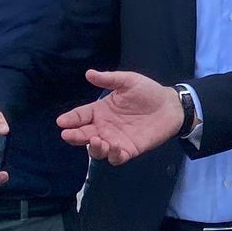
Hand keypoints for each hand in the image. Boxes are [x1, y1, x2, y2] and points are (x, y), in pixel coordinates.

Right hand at [57, 70, 183, 164]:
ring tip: (96, 140)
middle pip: (84, 135)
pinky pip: (117, 157)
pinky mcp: (129, 150)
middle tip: (68, 134)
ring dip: (94, 148)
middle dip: (74, 136)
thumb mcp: (128, 81)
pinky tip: (114, 147)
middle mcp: (104, 127)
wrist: (170, 105)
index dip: (70, 119)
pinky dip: (114, 155)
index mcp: (100, 111)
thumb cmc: (147, 92)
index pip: (81, 116)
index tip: (61, 121)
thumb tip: (89, 73)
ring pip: (97, 150)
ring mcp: (115, 140)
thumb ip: (109, 79)